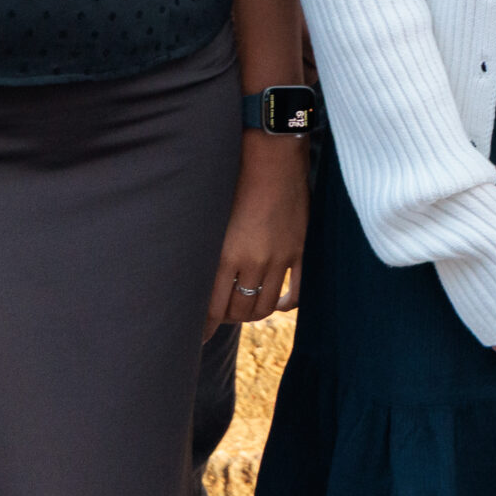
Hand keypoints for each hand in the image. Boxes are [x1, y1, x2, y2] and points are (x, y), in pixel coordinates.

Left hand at [209, 133, 308, 324]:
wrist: (273, 156)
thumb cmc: (234, 180)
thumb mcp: (212, 217)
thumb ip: (207, 251)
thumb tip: (196, 280)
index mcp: (226, 255)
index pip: (214, 308)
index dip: (205, 327)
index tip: (197, 338)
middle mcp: (254, 261)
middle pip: (240, 310)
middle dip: (228, 318)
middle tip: (221, 314)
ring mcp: (280, 257)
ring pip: (266, 305)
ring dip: (253, 312)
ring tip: (245, 308)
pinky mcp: (300, 250)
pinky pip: (297, 290)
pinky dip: (288, 304)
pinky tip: (280, 305)